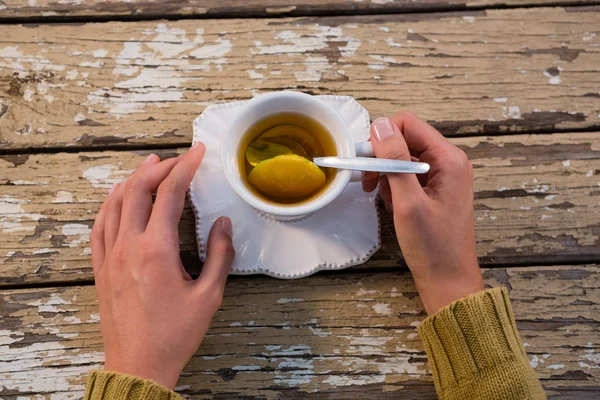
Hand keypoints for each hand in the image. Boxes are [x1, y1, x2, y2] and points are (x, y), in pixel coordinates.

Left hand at [90, 143, 234, 388]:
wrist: (138, 364)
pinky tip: (118, 196)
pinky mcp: (101, 267)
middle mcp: (128, 246)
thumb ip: (219, 255)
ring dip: (133, 178)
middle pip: (138, 189)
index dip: (185, 167)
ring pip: (115, 202)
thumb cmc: (173, 334)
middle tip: (178, 159)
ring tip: (150, 164)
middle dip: (160, 167)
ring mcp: (110, 255)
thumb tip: (222, 225)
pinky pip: (100, 224)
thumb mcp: (209, 296)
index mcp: (156, 250)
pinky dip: (110, 203)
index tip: (197, 153)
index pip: (169, 193)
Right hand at [363, 113, 483, 314]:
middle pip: (404, 140)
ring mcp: (442, 176)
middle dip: (381, 158)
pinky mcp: (434, 190)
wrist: (448, 281)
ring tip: (383, 201)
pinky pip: (406, 175)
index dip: (382, 138)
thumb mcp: (409, 203)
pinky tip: (393, 206)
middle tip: (368, 184)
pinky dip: (393, 187)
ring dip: (385, 175)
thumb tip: (380, 125)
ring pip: (402, 158)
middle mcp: (448, 162)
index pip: (408, 124)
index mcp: (449, 159)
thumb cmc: (433, 247)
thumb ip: (395, 161)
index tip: (366, 162)